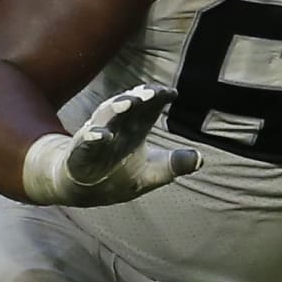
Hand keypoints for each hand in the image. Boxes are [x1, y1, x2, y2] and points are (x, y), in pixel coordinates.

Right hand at [22, 84, 202, 206]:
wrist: (85, 190)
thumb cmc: (120, 174)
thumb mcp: (153, 173)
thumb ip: (175, 164)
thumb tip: (200, 158)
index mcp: (135, 127)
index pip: (149, 107)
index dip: (159, 97)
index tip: (172, 93)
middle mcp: (117, 126)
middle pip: (129, 105)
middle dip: (140, 97)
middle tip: (152, 91)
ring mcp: (98, 136)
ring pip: (107, 116)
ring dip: (117, 107)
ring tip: (128, 102)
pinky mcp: (81, 152)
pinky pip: (86, 142)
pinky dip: (93, 137)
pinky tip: (102, 135)